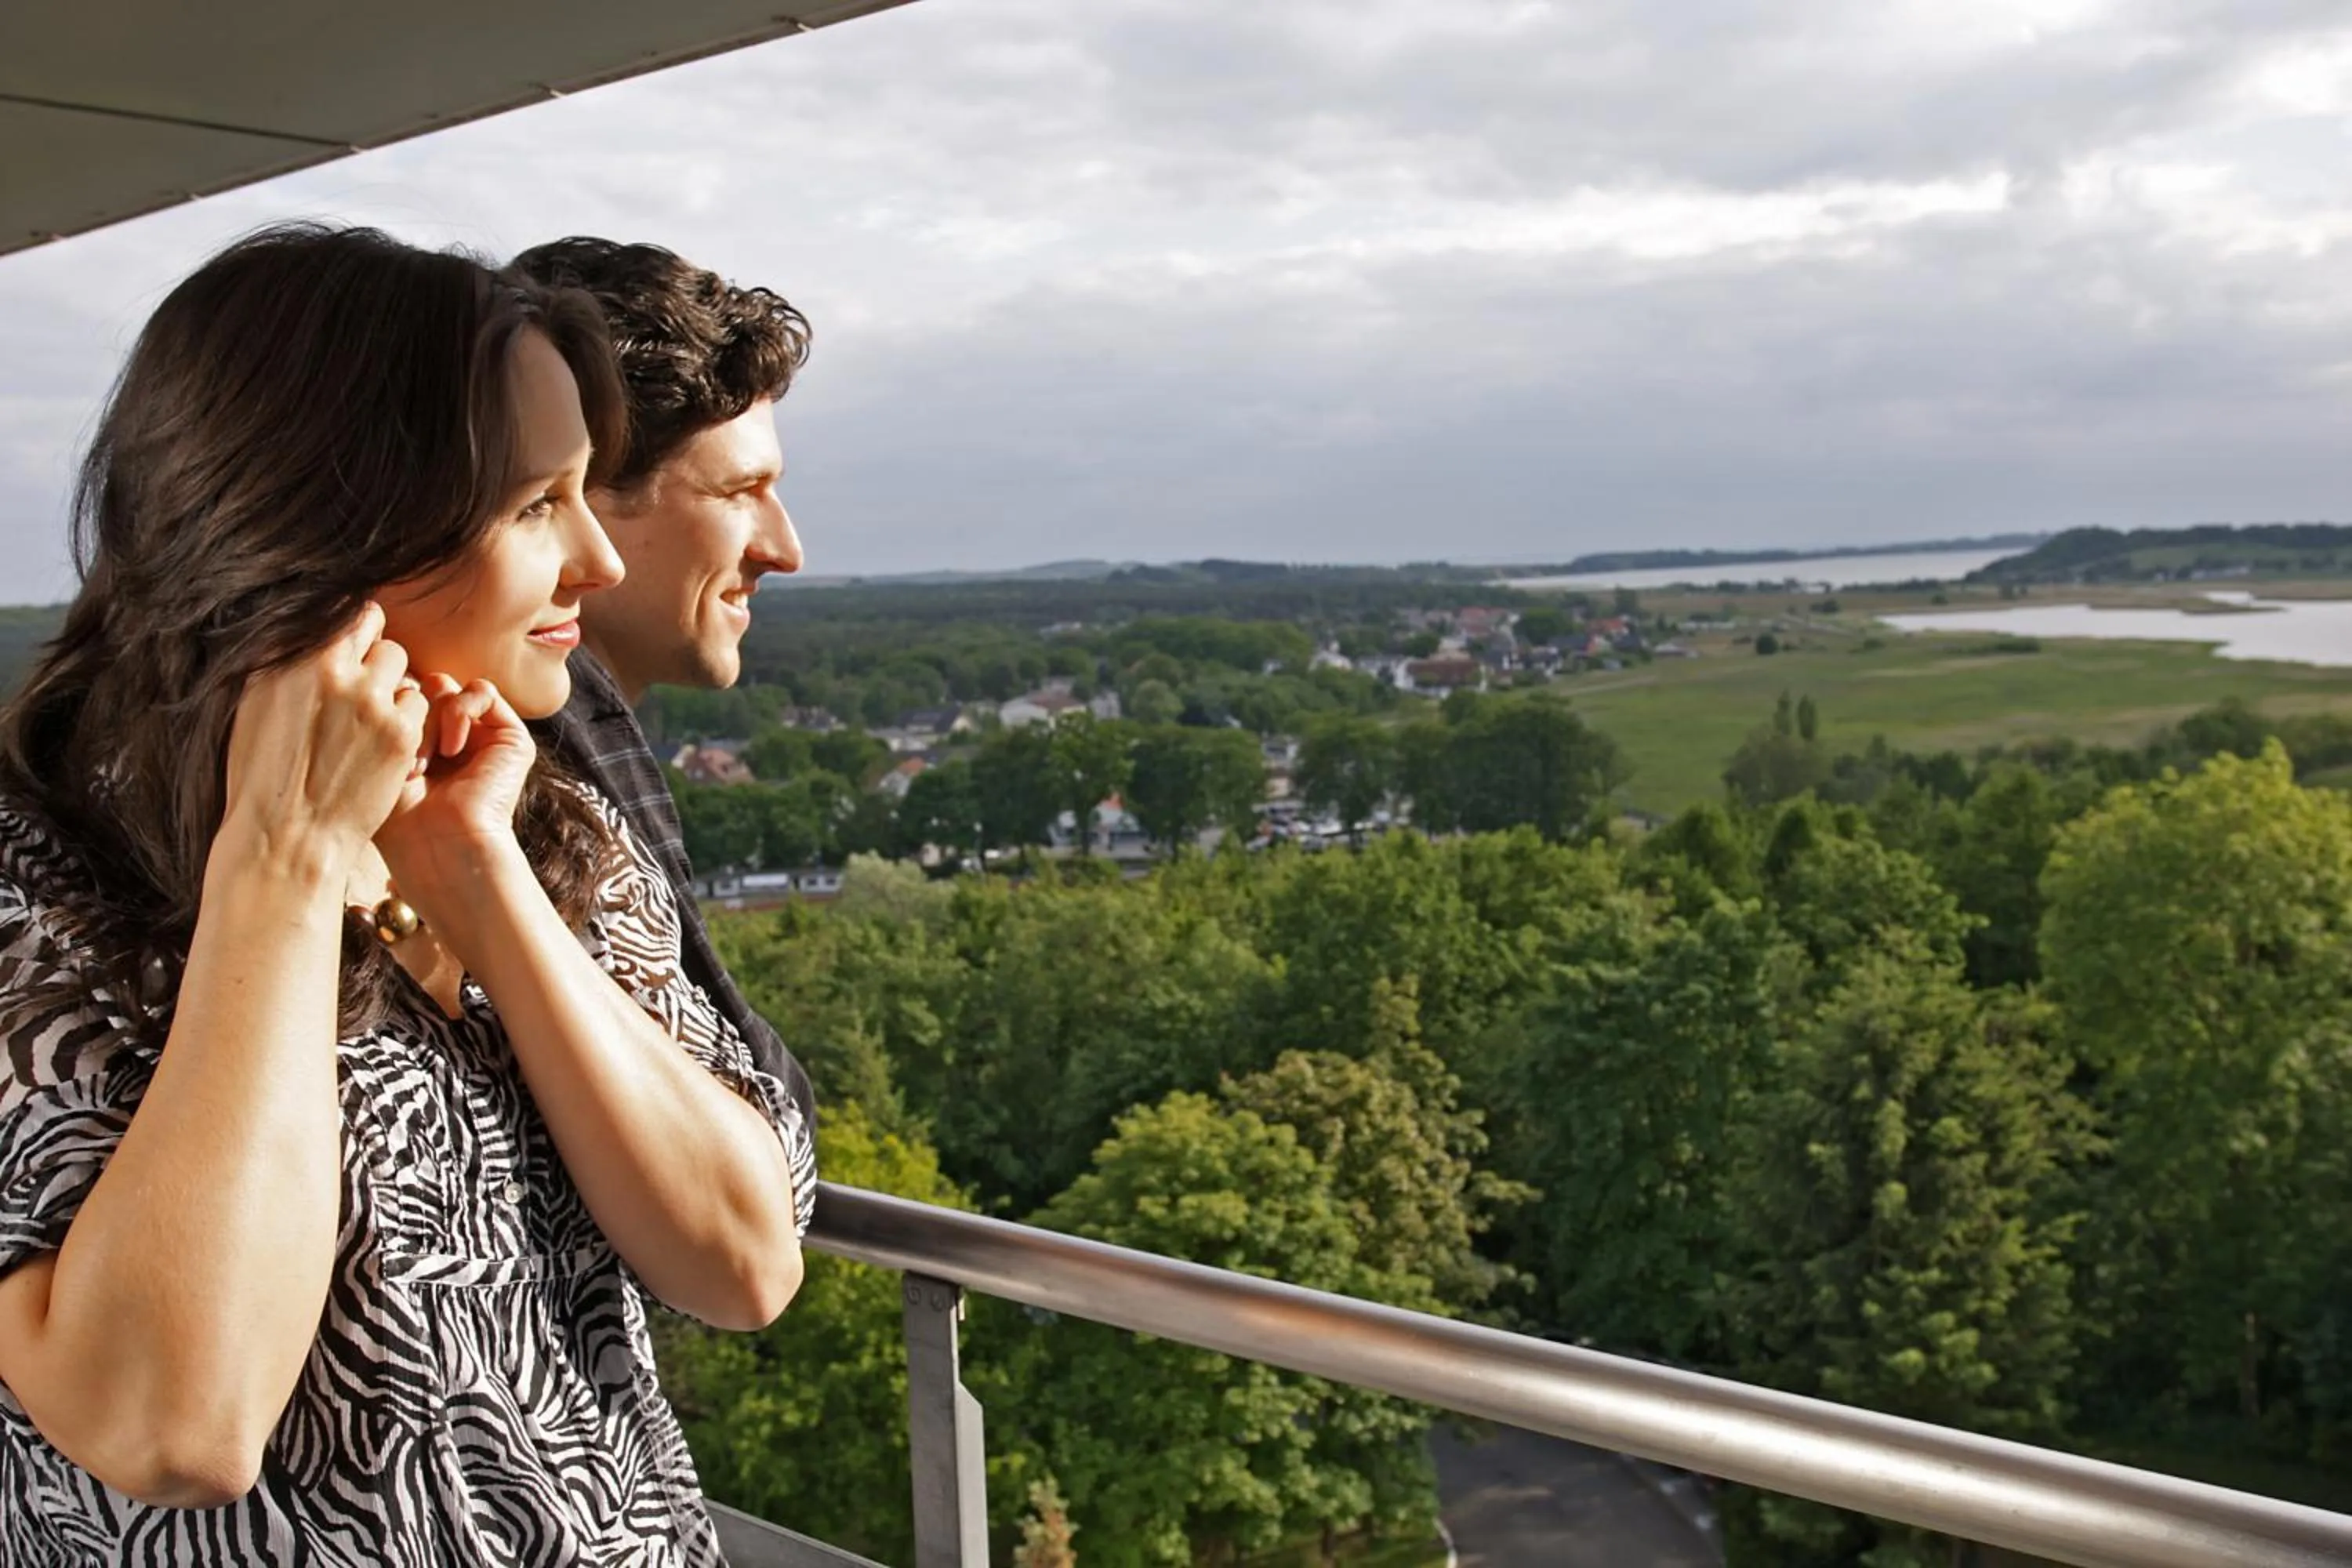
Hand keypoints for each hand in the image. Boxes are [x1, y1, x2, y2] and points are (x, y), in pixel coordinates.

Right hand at [217, 603, 428, 879]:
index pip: (349, 614)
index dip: (358, 632)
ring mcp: (371, 702)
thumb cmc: (261, 775)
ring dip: (394, 691)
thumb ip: (287, 664)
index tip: (357, 648)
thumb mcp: (255, 706)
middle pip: (383, 642)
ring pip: (405, 672)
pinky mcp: (400, 733)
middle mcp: (334, 673)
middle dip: (378, 664)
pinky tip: (384, 746)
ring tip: (370, 725)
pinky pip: (418, 705)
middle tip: (364, 694)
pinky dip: (407, 721)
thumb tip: (310, 634)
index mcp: (294, 659)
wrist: (286, 836)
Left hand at [373, 676, 538, 927]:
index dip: (387, 708)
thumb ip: (385, 713)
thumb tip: (389, 670)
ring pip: (448, 688)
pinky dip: (459, 711)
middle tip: (400, 759)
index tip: (373, 746)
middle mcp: (455, 740)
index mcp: (426, 746)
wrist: (441, 849)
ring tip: (422, 763)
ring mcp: (484, 738)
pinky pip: (482, 691)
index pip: (404, 696)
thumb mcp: (380, 760)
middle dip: (406, 714)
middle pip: (423, 687)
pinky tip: (450, 749)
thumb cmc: (400, 822)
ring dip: (430, 720)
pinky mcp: (513, 739)